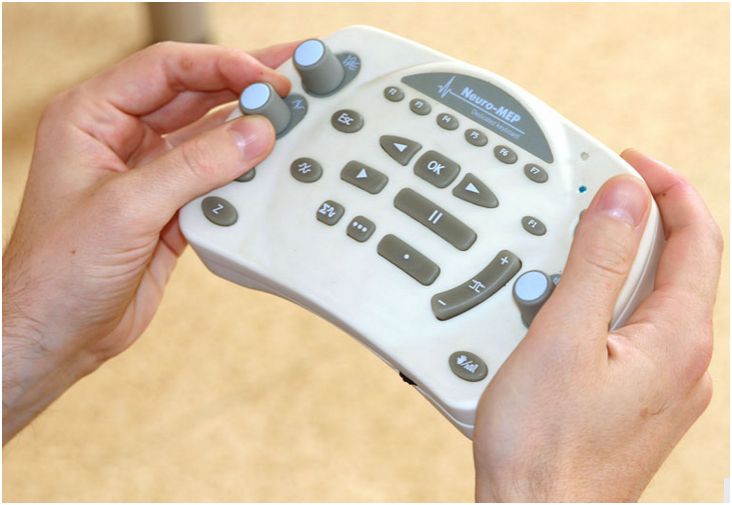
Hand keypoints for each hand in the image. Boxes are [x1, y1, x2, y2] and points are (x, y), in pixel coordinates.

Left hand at [2, 41, 296, 442]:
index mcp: (91, 117)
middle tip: (295, 80)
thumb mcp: (129, 208)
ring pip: (208, 136)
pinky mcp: (170, 208)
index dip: (219, 65)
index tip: (267, 77)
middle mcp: (120, 138)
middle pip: (192, 95)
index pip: (165, 69)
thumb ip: (197, 167)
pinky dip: (244, 174)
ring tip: (294, 116)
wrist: (56, 336)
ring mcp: (148, 174)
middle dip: (243, 86)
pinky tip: (272, 167)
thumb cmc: (60, 271)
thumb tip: (258, 132)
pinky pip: (215, 178)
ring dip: (248, 128)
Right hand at [473, 150, 721, 500]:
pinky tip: (556, 315)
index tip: (632, 163)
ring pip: (644, 300)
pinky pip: (625, 331)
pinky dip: (596, 304)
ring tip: (557, 262)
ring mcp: (659, 384)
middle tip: (586, 203)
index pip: (698, 239)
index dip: (669, 189)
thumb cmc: (544, 445)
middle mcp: (681, 363)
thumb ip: (597, 262)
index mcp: (677, 340)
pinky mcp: (631, 399)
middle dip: (631, 225)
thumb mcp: (564, 337)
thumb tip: (624, 200)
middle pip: (674, 266)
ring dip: (607, 266)